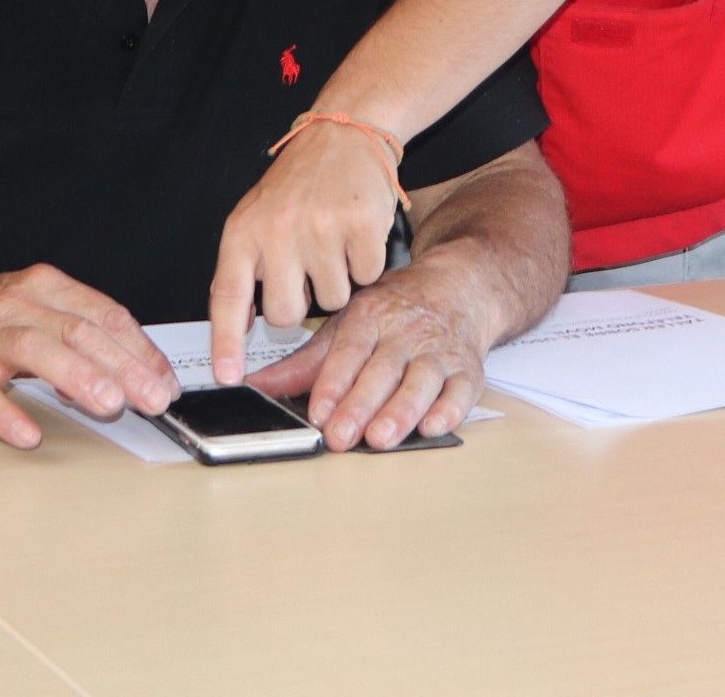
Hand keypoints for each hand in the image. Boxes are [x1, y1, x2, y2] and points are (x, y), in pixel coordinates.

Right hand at [0, 264, 176, 450]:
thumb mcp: (40, 315)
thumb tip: (136, 374)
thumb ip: (84, 338)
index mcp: (46, 288)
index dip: (140, 349)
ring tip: (109, 404)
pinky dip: (7, 413)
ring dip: (78, 377)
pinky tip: (29, 433)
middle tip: (151, 398)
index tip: (165, 380)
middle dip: (122, 367)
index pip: (104, 315)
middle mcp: (18, 306)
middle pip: (78, 332)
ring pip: (37, 351)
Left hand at [207, 125, 397, 383]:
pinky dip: (365, 263)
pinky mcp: (363, 224)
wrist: (343, 135)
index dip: (226, 341)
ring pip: (331, 300)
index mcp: (244, 231)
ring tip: (332, 241)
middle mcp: (279, 230)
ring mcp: (322, 227)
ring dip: (337, 280)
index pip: (228, 297)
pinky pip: (366, 277)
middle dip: (301, 303)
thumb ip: (246, 271)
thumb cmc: (298, 185)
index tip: (227, 376)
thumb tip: (239, 332)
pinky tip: (356, 233)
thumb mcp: (256, 219)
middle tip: (307, 269)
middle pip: (287, 314)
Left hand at [246, 267, 490, 452]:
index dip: (333, 381)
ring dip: (401, 411)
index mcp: (372, 316)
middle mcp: (406, 332)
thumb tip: (256, 388)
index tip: (317, 411)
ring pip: (421, 382)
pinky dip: (449, 409)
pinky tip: (433, 426)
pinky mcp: (468, 371)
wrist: (459, 287)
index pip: (349, 349)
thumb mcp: (347, 325)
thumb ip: (304, 364)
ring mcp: (439, 351)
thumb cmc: (395, 313)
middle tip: (340, 436)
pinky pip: (462, 391)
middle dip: (360, 405)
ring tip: (380, 438)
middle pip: (382, 370)